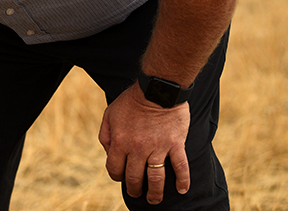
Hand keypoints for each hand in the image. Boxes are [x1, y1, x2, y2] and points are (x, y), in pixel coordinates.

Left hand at [98, 84, 190, 204]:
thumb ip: (104, 135)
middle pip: (135, 178)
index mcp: (120, 142)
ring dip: (155, 193)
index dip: (117, 176)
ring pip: (156, 179)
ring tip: (154, 200)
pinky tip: (182, 190)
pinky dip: (183, 180)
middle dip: (134, 189)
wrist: (158, 88)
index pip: (115, 169)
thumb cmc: (132, 101)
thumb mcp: (110, 114)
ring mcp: (158, 148)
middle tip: (137, 193)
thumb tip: (109, 153)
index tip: (121, 177)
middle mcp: (138, 148)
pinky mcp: (175, 144)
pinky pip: (180, 167)